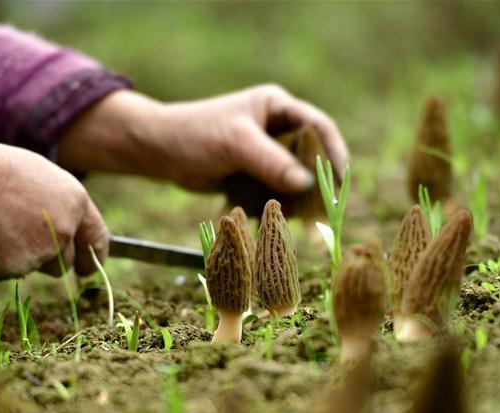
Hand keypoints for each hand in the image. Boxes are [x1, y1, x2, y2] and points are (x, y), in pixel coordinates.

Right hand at [0, 134, 108, 280]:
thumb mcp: (43, 178)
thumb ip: (61, 207)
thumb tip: (65, 228)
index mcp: (75, 204)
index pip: (98, 239)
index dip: (94, 257)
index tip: (88, 269)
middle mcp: (64, 231)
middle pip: (66, 261)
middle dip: (52, 260)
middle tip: (28, 245)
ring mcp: (40, 253)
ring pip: (37, 267)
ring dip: (25, 258)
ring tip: (0, 228)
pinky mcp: (12, 268)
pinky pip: (8, 271)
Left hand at [57, 85, 348, 192]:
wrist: (159, 152)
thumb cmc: (195, 134)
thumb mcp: (236, 144)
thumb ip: (272, 162)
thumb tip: (308, 183)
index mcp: (277, 107)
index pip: (319, 127)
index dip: (335, 154)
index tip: (340, 182)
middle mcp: (276, 128)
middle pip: (311, 158)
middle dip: (316, 186)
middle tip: (321, 212)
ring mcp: (265, 153)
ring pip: (294, 181)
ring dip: (294, 202)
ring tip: (289, 220)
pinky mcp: (254, 175)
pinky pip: (275, 193)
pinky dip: (274, 207)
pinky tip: (264, 217)